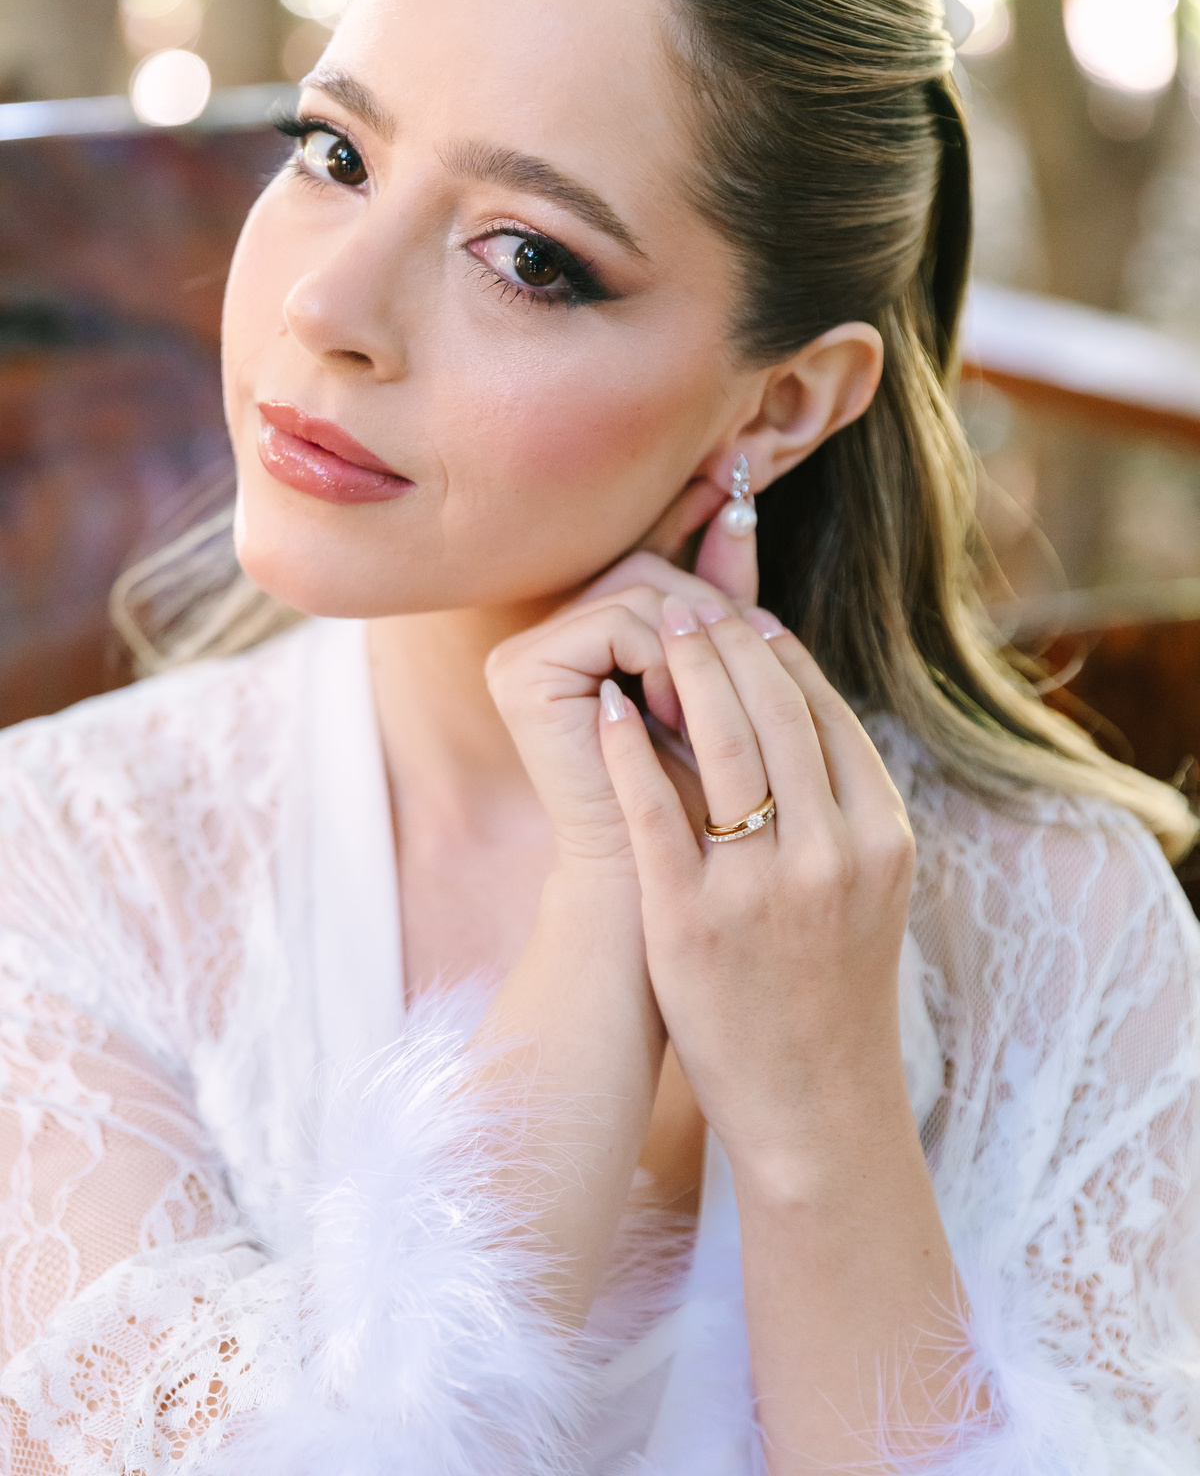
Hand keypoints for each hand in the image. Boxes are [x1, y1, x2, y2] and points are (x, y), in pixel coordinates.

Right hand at [487, 548, 762, 875]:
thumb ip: (723, 603)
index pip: (657, 573)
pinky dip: (665, 663)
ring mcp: (522, 654)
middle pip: (648, 570)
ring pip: (641, 591)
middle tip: (747, 680)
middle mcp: (540, 638)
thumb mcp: (720, 689)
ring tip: (710, 715)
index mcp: (580, 638)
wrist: (653, 893)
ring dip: (694, 648)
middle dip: (711, 619)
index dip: (713, 577)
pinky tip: (676, 718)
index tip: (763, 597)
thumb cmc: (699, 802)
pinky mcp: (518, 673)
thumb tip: (739, 497)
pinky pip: (617, 622)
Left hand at [596, 598, 915, 1184]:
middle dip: (726, 641)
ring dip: (684, 668)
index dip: (780, 655)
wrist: (814, 1107)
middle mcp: (831, 853)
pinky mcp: (690, 920)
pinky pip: (654, 808)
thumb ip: (843, 806)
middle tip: (688, 601)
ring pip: (721, 742)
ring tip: (653, 626)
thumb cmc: (834, 990)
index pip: (827, 714)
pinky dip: (629, 746)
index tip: (745, 617)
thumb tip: (798, 710)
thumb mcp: (867, 889)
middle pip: (774, 711)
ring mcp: (761, 888)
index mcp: (881, 837)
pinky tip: (609, 706)